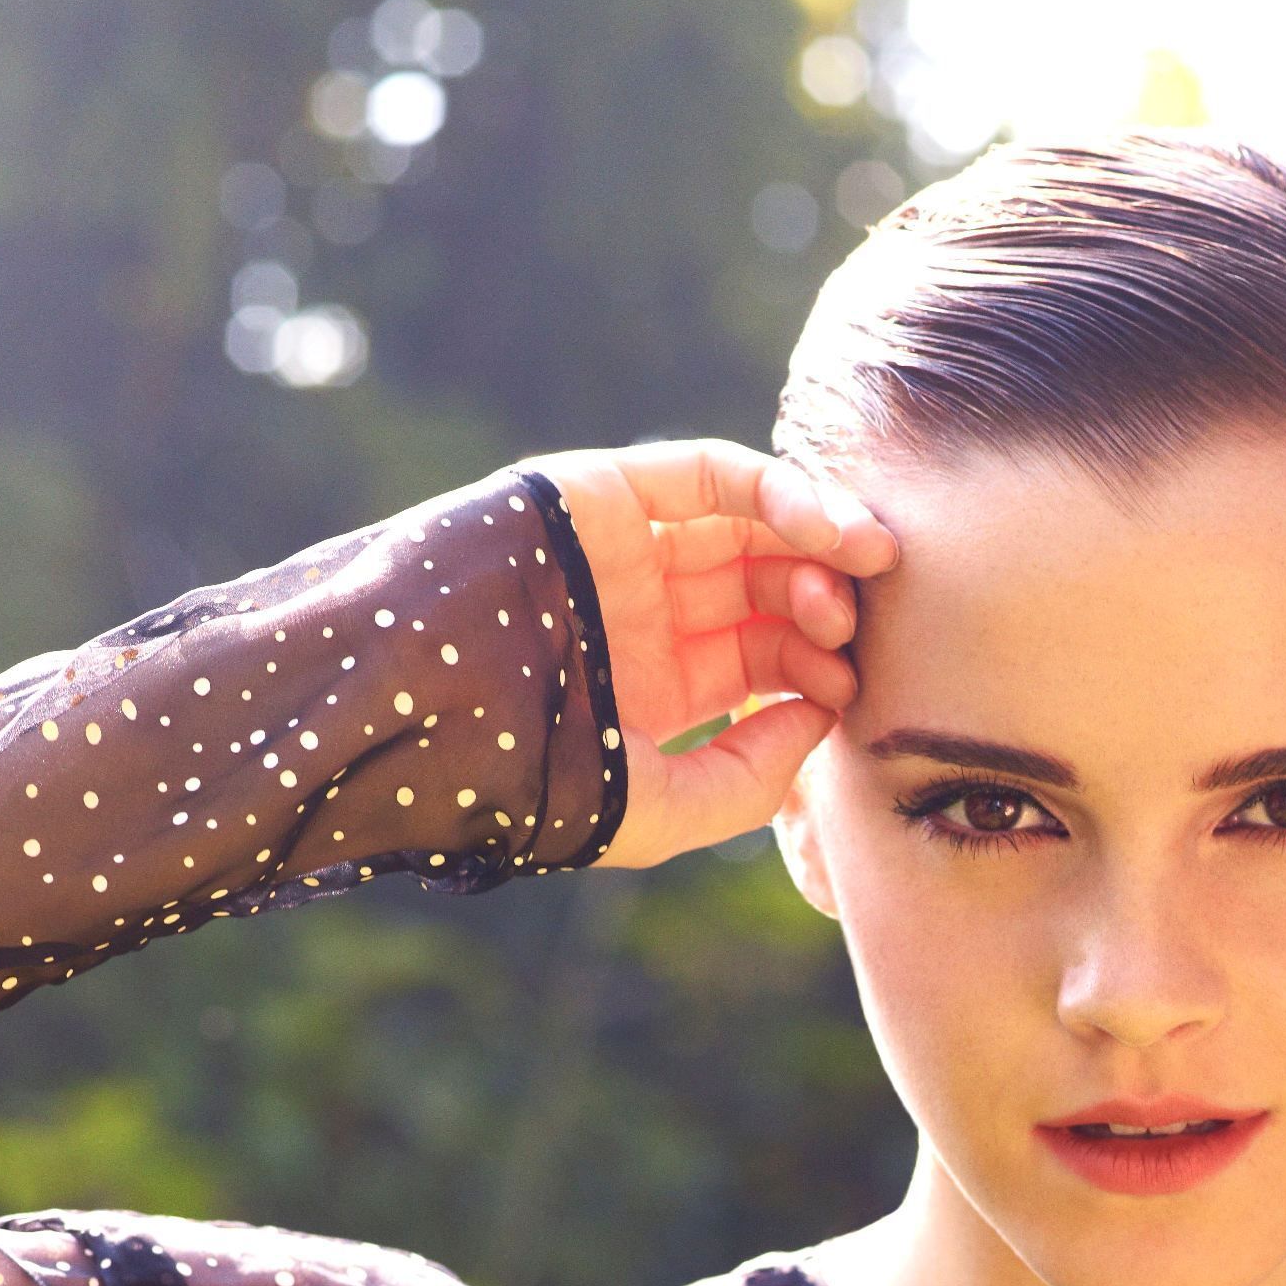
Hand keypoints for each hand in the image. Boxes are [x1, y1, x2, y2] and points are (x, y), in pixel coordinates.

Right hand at [531, 439, 897, 869]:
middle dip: (822, 601)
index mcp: (655, 685)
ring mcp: (623, 548)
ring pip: (747, 525)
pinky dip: (777, 487)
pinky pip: (708, 474)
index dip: (816, 668)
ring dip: (816, 537)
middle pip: (764, 588)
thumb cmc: (531, 785)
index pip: (762, 659)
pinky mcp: (604, 491)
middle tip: (850, 627)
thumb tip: (818, 719)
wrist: (422, 723)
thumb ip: (748, 779)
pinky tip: (825, 523)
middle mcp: (644, 612)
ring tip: (863, 562)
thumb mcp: (660, 811)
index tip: (845, 691)